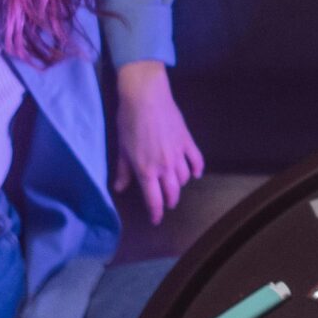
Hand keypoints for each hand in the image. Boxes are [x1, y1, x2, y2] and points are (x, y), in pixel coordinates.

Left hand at [113, 60, 204, 223]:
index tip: (156, 220)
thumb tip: (120, 188)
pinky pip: (196, 160)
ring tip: (176, 185)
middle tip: (167, 204)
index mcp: (145, 170)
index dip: (156, 212)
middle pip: (172, 192)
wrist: (146, 97)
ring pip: (184, 178)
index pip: (154, 199)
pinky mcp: (187, 141)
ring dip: (180, 185)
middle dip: (170, 201)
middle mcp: (164, 166)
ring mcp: (178, 154)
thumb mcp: (122, 148)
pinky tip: (195, 174)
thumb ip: (123, 170)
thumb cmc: (129, 121)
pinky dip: (197, 169)